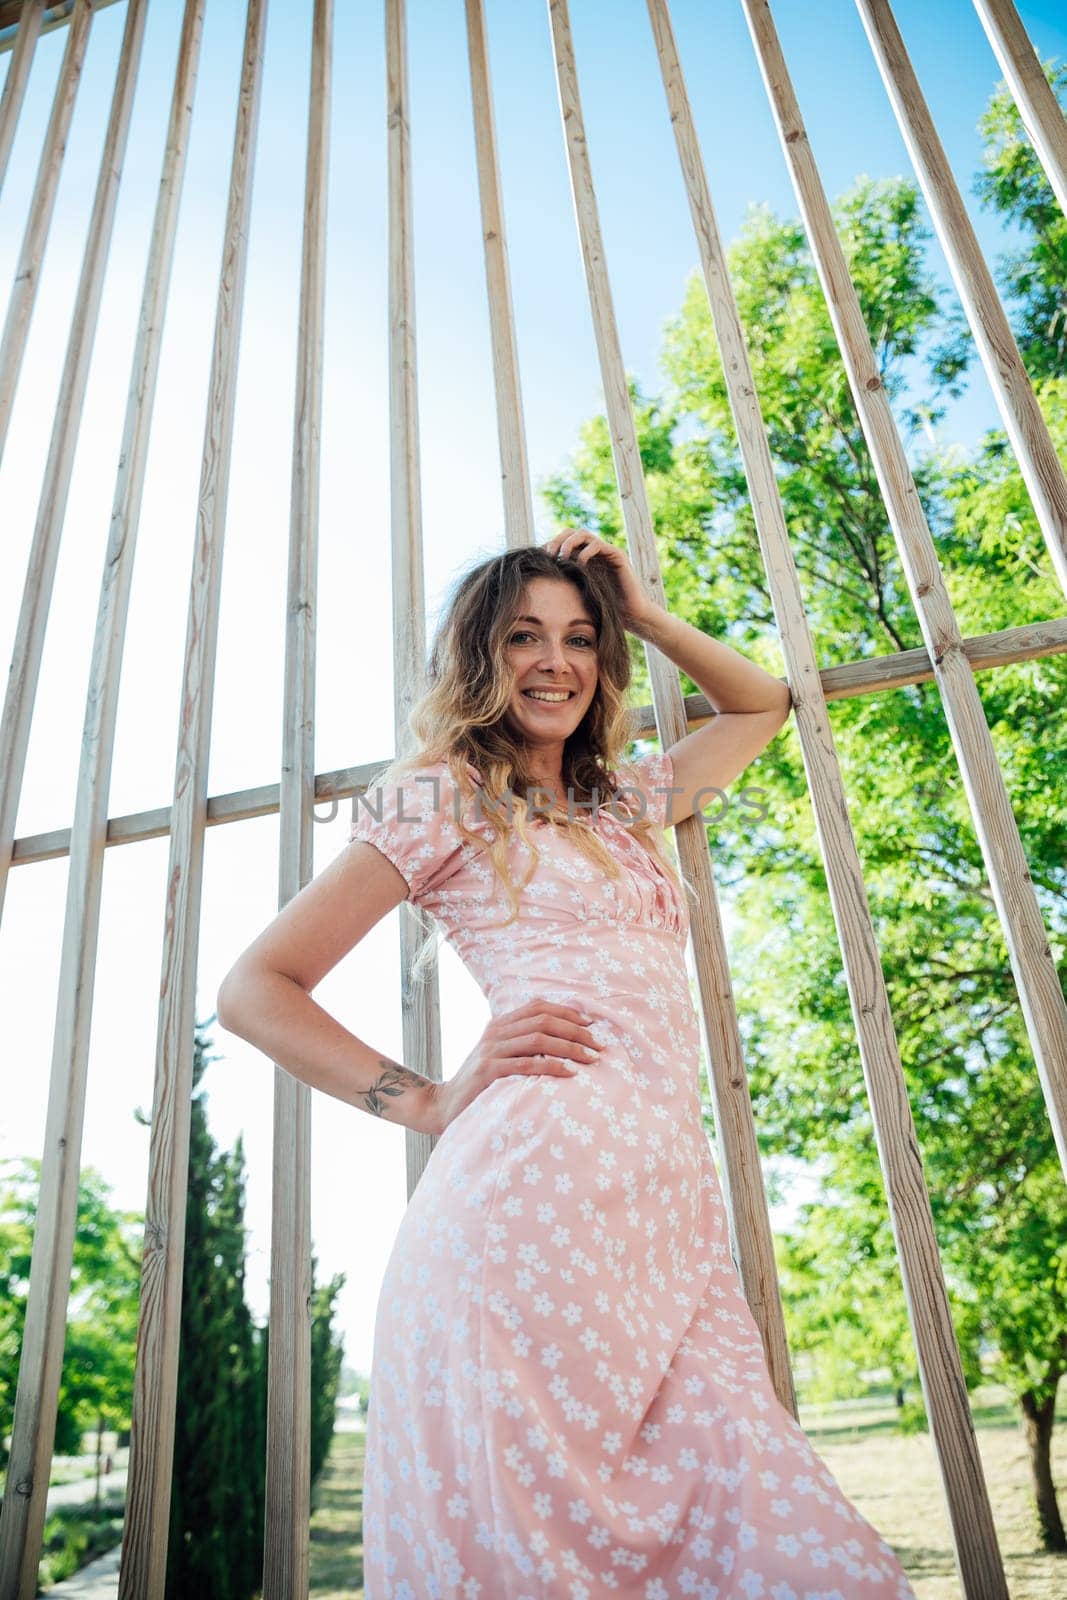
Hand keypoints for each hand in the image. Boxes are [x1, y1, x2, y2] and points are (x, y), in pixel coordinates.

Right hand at [433, 1000, 601, 1134]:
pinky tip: (570, 1073)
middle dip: (576, 1031)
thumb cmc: (480, 1082)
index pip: (539, 1006)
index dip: (567, 1012)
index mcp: (500, 1023)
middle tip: (598, 1045)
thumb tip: (561, 1038)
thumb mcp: (500, 1055)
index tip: (591, 1025)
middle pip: (543, 1020)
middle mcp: (496, 1031)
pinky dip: (552, 1067)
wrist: (445, 1104)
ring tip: (591, 1059)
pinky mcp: (489, 1071)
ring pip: (539, 1039)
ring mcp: (491, 1050)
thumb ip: (522, 1042)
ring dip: (570, 1048)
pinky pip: (527, 1064)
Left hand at [542, 527, 658, 632]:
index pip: (562, 541)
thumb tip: (537, 585)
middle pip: (571, 532)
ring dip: (569, 542)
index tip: (539, 558)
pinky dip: (586, 551)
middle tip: (548, 554)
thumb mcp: (577, 597)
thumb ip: (563, 587)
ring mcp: (606, 552)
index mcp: (583, 558)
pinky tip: (580, 564)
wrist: (631, 616)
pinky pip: (599, 545)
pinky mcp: (618, 556)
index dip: (550, 545)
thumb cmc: (604, 611)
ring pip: (584, 534)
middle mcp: (594, 552)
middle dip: (557, 540)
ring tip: (562, 556)